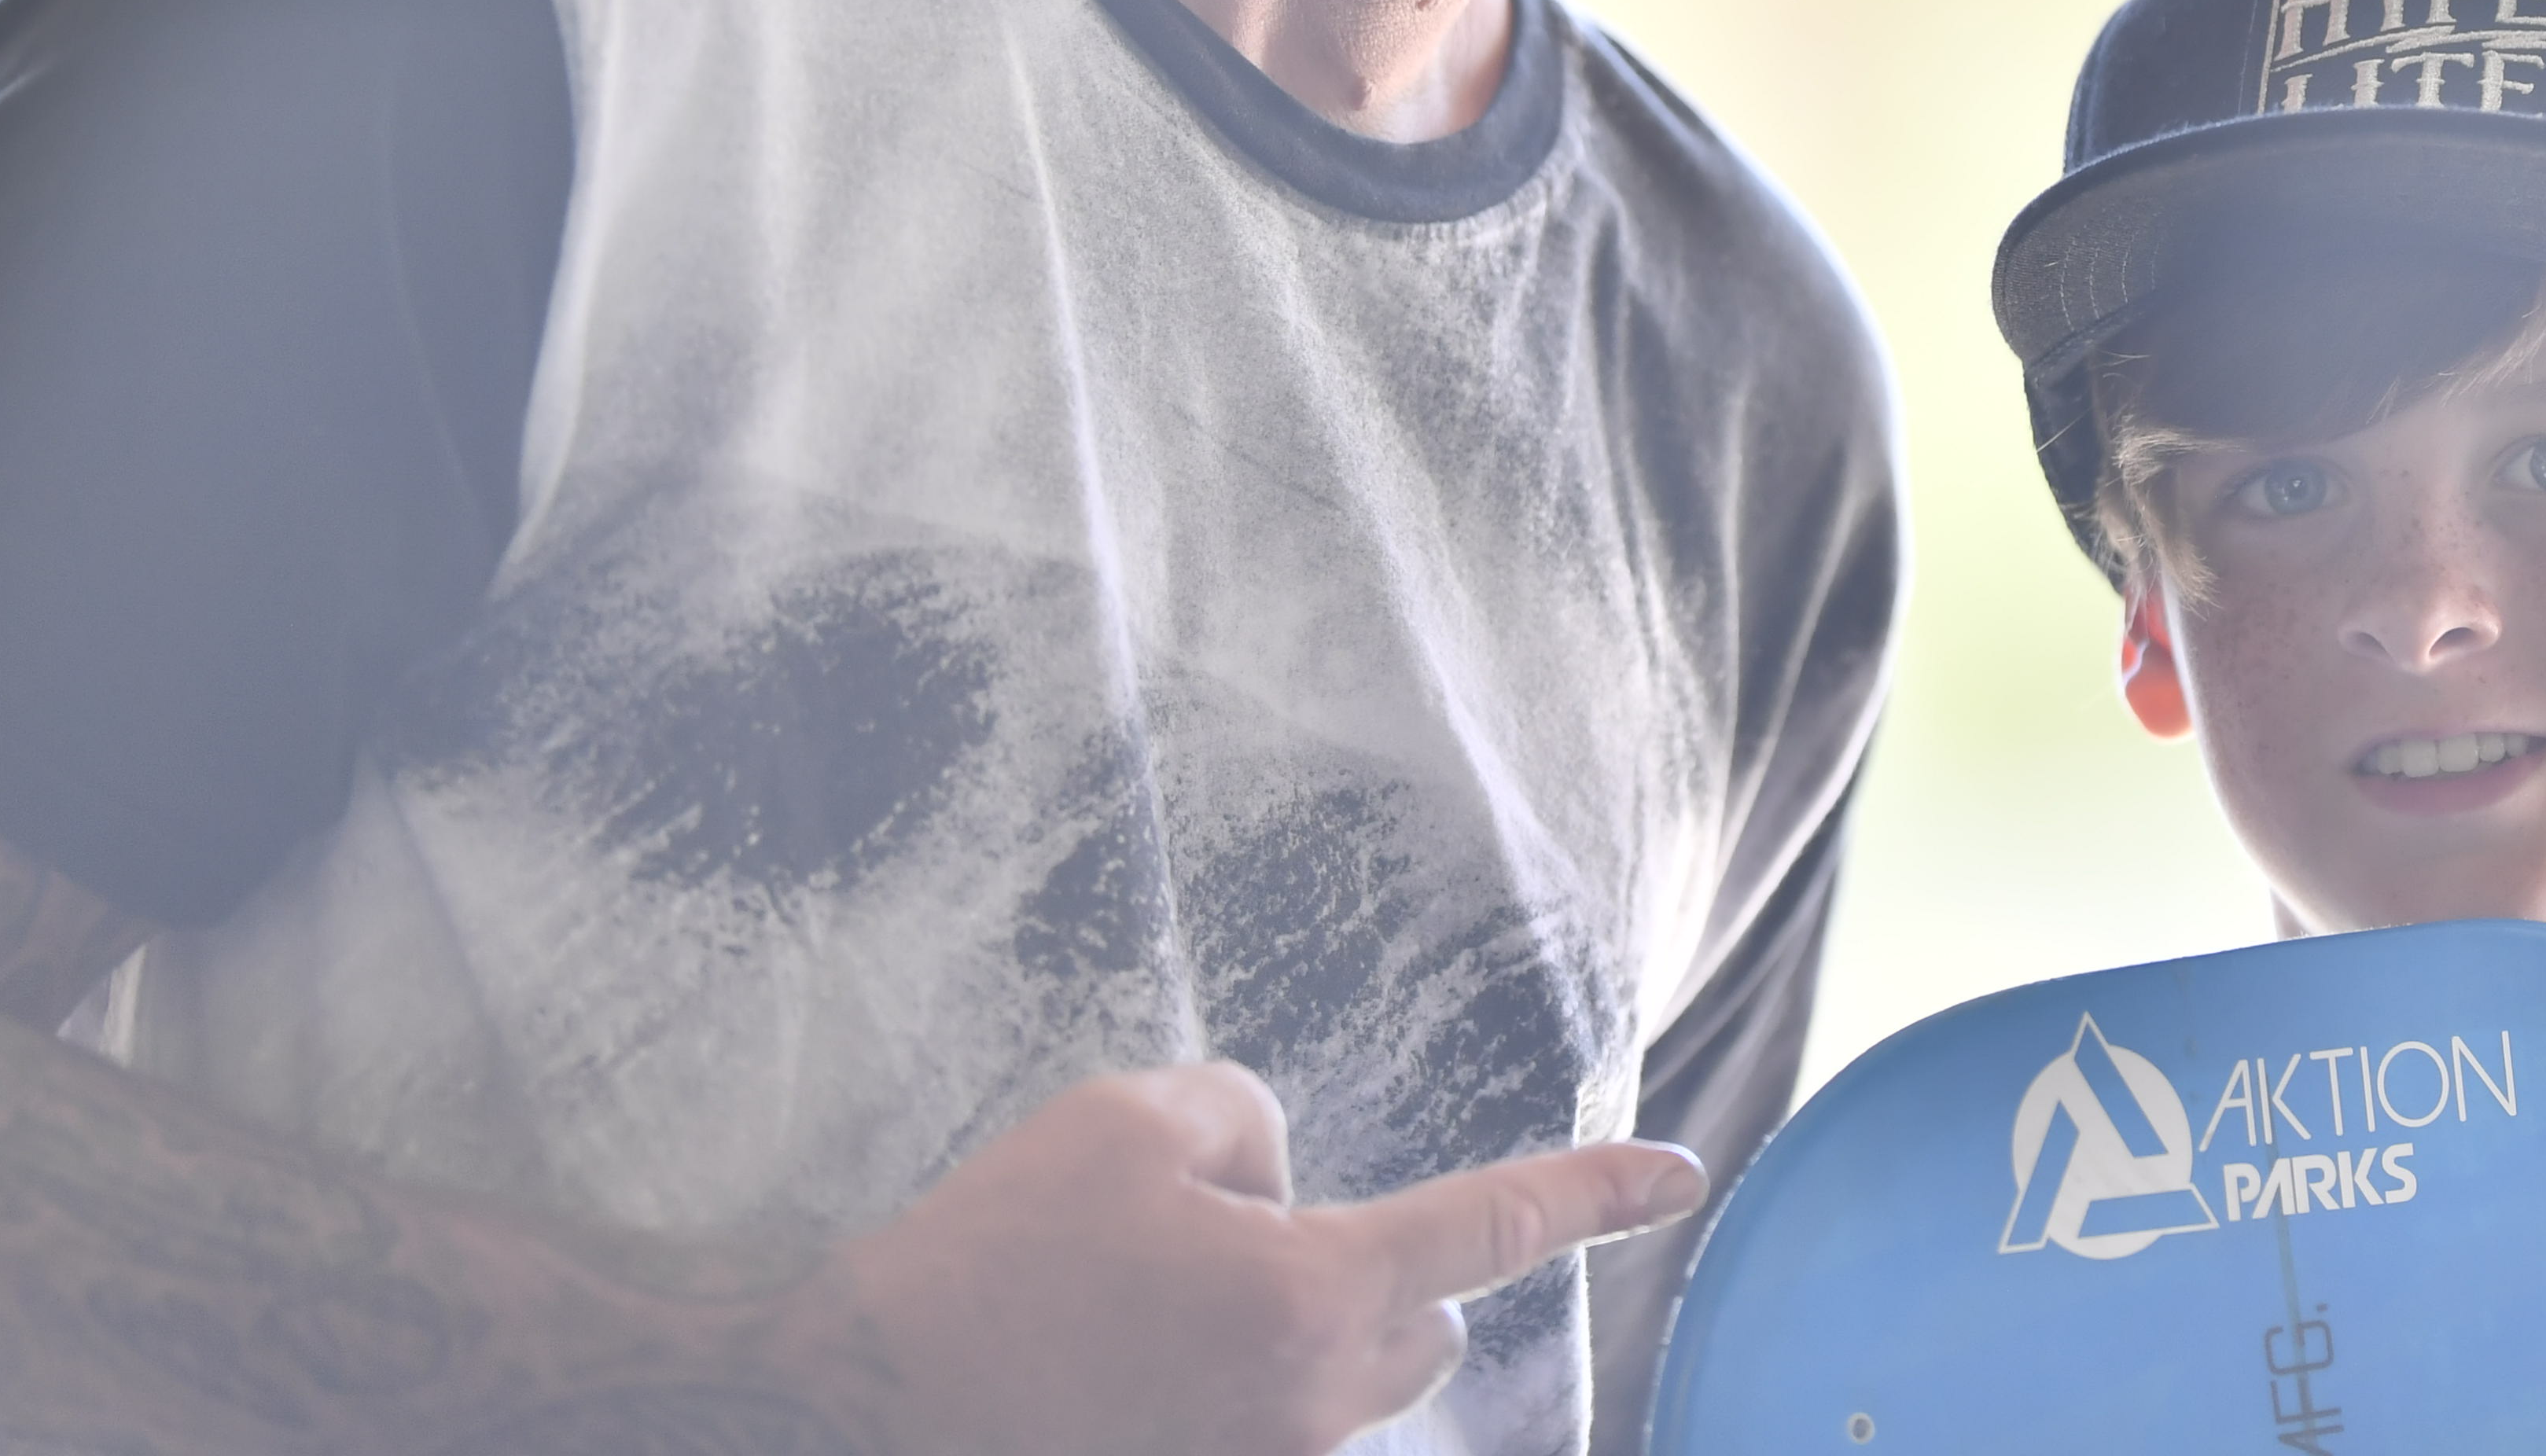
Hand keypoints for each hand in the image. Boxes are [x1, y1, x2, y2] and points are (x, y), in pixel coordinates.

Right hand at [811, 1062, 1705, 1455]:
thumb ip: (1247, 1120)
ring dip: (1302, 1342)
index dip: (1596, 1190)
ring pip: (1349, 1389)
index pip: (1495, 1225)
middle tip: (1232, 1246)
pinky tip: (1138, 1364)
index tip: (1679, 1174)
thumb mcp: (1123, 1120)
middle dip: (1374, 1275)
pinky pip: (1272, 1431)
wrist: (865, 1395)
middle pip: (1422, 1324)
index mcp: (1311, 1294)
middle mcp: (1310, 1405)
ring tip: (1158, 1317)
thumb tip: (1278, 1179)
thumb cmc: (996, 1255)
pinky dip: (1237, 1390)